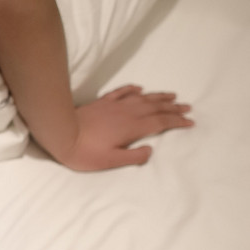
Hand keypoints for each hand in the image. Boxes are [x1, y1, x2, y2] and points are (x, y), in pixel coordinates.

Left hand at [52, 84, 194, 171]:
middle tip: (187, 107)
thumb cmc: (84, 152)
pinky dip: (133, 89)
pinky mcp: (102, 102)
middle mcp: (127, 113)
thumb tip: (150, 150)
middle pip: (155, 107)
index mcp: (132, 128)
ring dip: (158, 96)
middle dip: (173, 107)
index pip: (160, 122)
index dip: (177, 121)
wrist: (60, 134)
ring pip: (142, 98)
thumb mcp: (111, 161)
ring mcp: (114, 105)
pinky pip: (122, 92)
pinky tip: (140, 88)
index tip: (190, 122)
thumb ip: (133, 157)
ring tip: (172, 95)